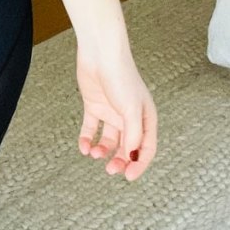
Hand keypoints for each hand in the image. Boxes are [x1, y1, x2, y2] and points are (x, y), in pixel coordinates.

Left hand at [75, 39, 156, 181]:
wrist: (100, 52)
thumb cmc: (121, 76)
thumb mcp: (131, 108)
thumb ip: (133, 133)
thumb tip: (132, 155)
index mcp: (145, 118)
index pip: (146, 148)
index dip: (139, 164)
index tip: (128, 177)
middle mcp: (129, 117)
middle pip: (127, 147)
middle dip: (120, 161)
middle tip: (110, 170)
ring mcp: (111, 112)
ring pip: (109, 140)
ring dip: (102, 151)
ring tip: (94, 154)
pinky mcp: (94, 106)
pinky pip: (91, 128)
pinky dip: (87, 139)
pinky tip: (84, 146)